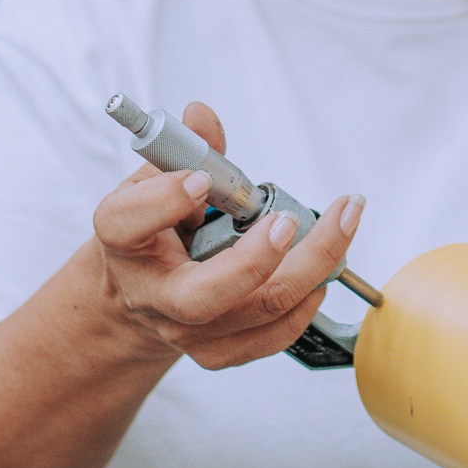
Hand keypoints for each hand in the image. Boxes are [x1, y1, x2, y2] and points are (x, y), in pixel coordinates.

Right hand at [93, 101, 363, 370]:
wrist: (137, 294)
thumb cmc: (153, 227)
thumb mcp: (156, 180)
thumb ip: (186, 149)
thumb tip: (201, 114)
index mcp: (124, 241)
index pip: (128, 223)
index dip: (163, 201)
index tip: (201, 178)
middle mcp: (153, 295)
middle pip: (205, 295)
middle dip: (257, 259)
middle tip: (290, 218)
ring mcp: (185, 332)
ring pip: (257, 310)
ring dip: (312, 265)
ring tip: (343, 220)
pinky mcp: (217, 352)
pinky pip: (274, 335)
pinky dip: (308, 299)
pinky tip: (327, 266)